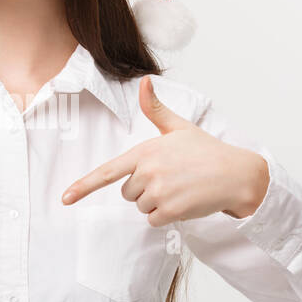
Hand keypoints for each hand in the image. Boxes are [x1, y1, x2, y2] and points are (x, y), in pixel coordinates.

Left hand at [60, 77, 269, 227]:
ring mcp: (159, 192)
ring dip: (157, 203)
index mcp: (145, 151)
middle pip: (128, 193)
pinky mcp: (171, 210)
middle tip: (171, 179)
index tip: (65, 198)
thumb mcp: (179, 127)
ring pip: (141, 208)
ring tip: (180, 189)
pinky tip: (185, 202)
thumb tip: (144, 81)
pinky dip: (167, 216)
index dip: (84, 186)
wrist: (236, 174)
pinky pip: (154, 220)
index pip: (108, 171)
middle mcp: (148, 172)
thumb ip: (155, 109)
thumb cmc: (207, 151)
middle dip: (145, 190)